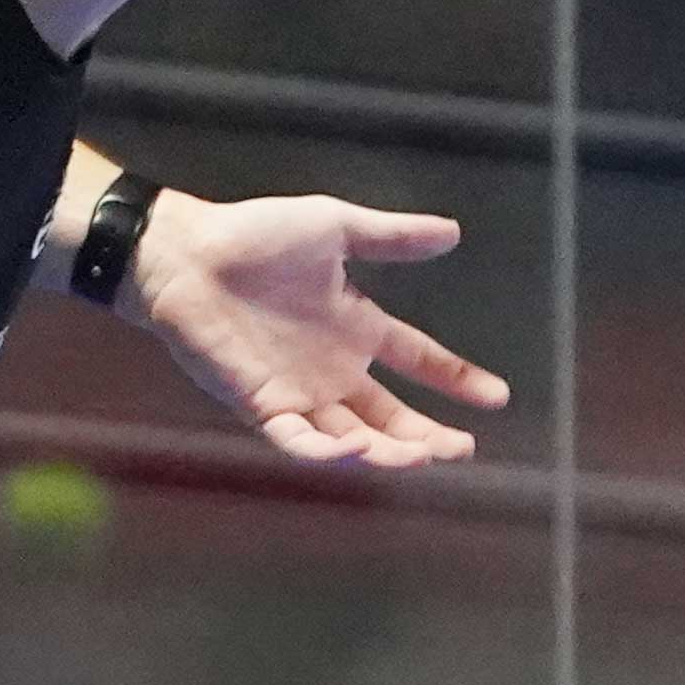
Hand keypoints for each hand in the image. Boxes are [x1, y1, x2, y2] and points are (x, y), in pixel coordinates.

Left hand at [128, 191, 510, 467]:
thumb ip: (393, 237)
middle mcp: (332, 368)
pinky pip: (300, 439)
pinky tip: (359, 447)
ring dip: (388, 452)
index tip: (496, 397)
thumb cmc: (255, 236)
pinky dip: (329, 450)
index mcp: (355, 326)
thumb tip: (453, 233)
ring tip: (424, 456)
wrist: (188, 253)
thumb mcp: (336, 228)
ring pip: (353, 438)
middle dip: (427, 436)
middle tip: (461, 449)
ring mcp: (298, 390)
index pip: (417, 359)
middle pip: (391, 416)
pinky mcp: (262, 403)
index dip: (456, 378)